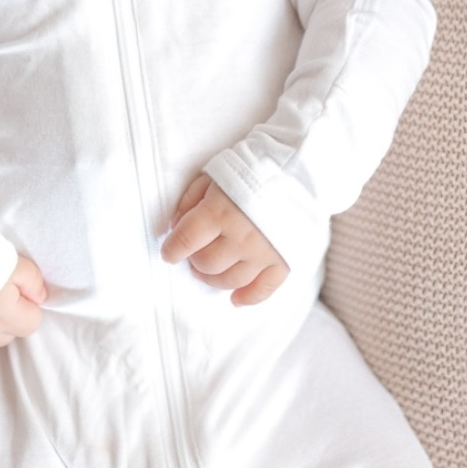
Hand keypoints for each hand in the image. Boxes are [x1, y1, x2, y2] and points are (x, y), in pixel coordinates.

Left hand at [160, 174, 288, 305]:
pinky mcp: (283, 261)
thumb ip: (190, 201)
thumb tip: (176, 227)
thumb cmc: (251, 167)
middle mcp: (241, 237)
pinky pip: (264, 289)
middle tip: (194, 254)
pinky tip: (235, 300)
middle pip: (206, 263)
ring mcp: (264, 252)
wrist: (298, 167)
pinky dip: (248, 298)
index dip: (172, 250)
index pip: (185, 241)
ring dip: (213, 279)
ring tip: (209, 270)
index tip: (169, 253)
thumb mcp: (212, 175)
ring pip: (230, 280)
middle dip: (194, 261)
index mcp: (220, 212)